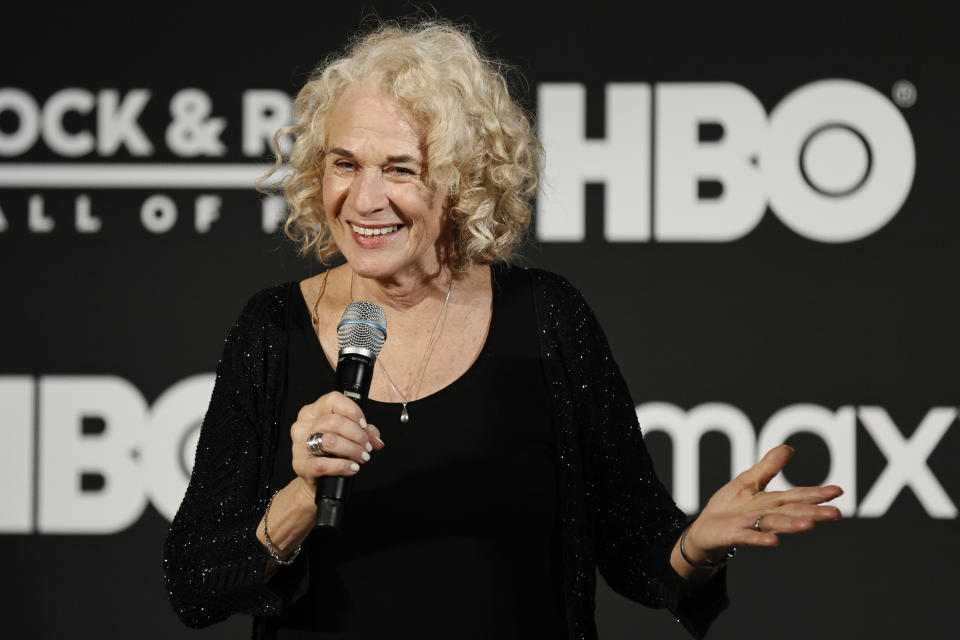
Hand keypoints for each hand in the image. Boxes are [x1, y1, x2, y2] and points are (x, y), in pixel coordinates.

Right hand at [289, 391, 385, 500]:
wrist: (315, 478)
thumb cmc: (329, 452)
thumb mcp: (346, 435)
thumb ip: (363, 432)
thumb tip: (376, 439)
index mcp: (313, 411)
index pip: (333, 400)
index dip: (353, 411)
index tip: (364, 425)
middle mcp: (304, 425)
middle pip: (334, 421)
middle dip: (357, 435)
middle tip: (366, 447)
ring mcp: (300, 445)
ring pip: (330, 440)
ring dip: (352, 450)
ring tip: (362, 457)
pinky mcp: (301, 465)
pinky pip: (323, 464)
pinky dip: (343, 466)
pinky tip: (352, 468)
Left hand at [683, 444, 842, 564]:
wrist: (704, 529)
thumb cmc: (729, 507)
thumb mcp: (748, 481)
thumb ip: (768, 467)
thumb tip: (789, 448)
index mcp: (770, 502)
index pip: (797, 497)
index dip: (816, 494)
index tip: (838, 491)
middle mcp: (765, 515)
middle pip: (791, 512)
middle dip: (813, 512)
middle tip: (836, 513)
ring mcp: (751, 525)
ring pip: (774, 524)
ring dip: (792, 525)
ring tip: (810, 524)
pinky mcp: (734, 534)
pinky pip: (748, 537)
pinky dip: (760, 539)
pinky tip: (773, 541)